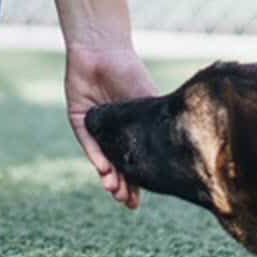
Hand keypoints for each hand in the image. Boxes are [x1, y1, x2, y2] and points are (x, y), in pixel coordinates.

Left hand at [65, 43, 157, 208]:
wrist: (105, 51)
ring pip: (102, 160)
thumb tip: (176, 155)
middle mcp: (112, 135)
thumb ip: (155, 126)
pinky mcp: (80, 120)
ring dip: (109, 177)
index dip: (136, 185)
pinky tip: (105, 170)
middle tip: (127, 202)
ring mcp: (96, 129)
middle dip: (122, 187)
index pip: (134, 165)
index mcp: (131, 133)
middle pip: (117, 167)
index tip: (137, 205)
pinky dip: (97, 156)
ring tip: (115, 191)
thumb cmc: (130, 74)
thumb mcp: (148, 104)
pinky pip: (88, 143)